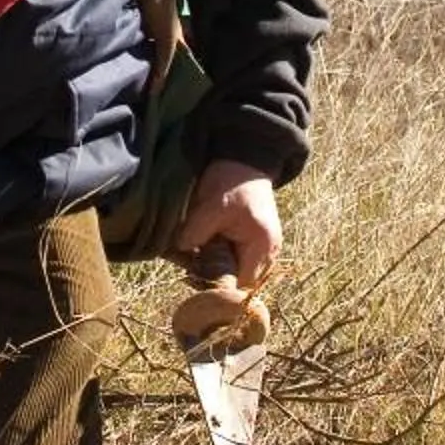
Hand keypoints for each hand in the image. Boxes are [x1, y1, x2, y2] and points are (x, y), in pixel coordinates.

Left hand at [172, 158, 281, 287]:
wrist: (244, 159)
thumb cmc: (233, 180)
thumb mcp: (212, 205)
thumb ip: (196, 232)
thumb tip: (179, 252)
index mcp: (261, 246)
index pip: (241, 284)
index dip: (217, 286)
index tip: (193, 277)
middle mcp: (266, 252)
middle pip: (238, 281)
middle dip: (213, 278)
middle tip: (189, 269)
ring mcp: (260, 248)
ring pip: (234, 271)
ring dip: (213, 268)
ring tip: (193, 258)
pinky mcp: (249, 241)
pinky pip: (233, 259)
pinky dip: (216, 257)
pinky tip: (199, 250)